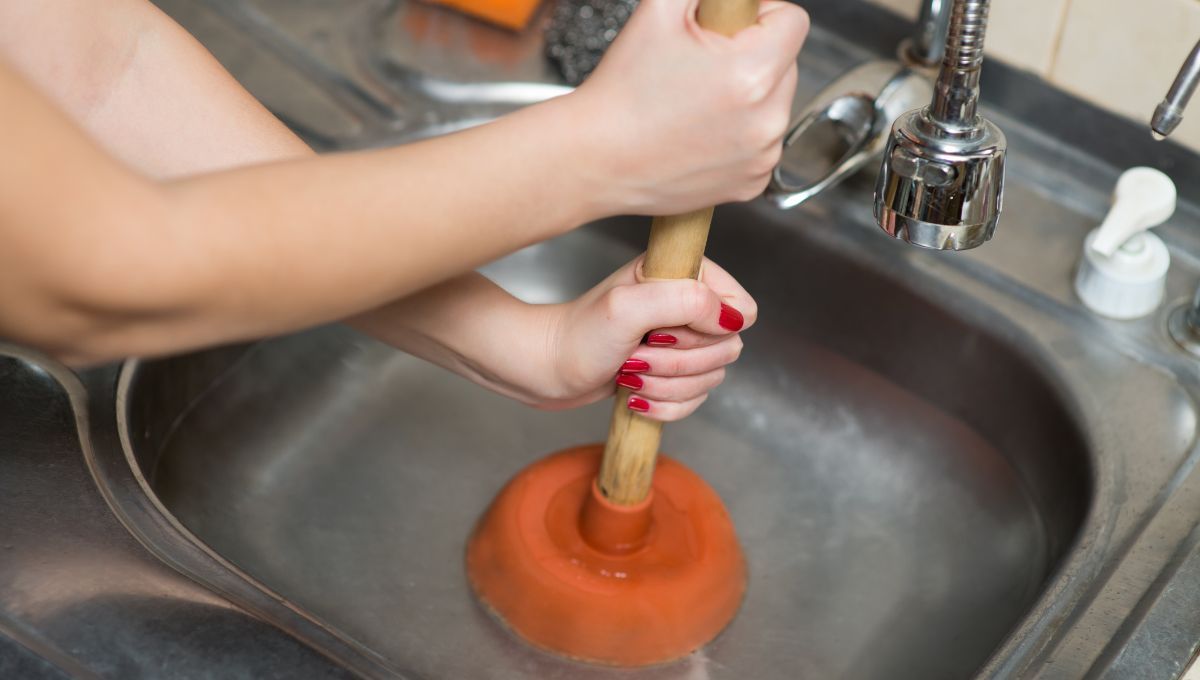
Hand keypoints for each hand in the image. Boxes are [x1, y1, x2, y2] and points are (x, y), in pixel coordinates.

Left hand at [535, 255, 756, 420]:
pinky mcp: (670, 372)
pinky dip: (666, 405)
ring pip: (712, 378)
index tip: (665, 332)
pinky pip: (695, 400)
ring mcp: (680, 341)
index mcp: (683, 275)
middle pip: (728, 349)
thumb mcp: (627, 309)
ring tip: (629, 372)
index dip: (711, 330)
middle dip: (680, 363)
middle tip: (636, 354)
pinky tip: (635, 396)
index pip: (741, 308)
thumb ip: (685, 300)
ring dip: (668, 385)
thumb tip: (731, 318)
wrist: (543, 370)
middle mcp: (686, 305)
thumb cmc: (575, 336)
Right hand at [569, 0, 808, 214]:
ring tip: (696, 103)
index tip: (726, 28)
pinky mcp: (752, 183)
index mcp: (753, 72)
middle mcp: (767, 120)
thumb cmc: (621, 93)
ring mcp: (762, 157)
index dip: (760, 14)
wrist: (596, 159)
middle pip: (787, 64)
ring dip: (748, 97)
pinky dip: (740, 135)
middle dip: (752, 56)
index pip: (794, 21)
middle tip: (700, 68)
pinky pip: (762, 144)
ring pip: (775, 105)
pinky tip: (700, 133)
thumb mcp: (660, 10)